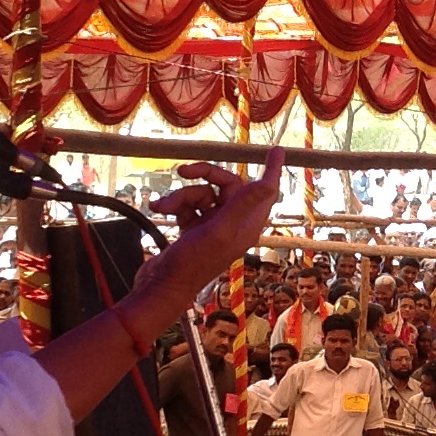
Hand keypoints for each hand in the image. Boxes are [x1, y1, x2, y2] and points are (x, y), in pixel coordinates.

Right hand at [148, 156, 285, 283]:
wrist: (161, 285)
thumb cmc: (193, 262)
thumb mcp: (220, 230)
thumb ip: (243, 204)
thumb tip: (270, 183)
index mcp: (247, 225)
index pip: (265, 192)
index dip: (271, 170)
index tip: (277, 150)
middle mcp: (233, 223)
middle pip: (226, 184)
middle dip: (203, 176)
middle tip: (182, 170)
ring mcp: (213, 225)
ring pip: (200, 194)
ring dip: (180, 197)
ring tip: (163, 207)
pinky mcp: (193, 228)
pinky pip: (186, 205)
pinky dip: (173, 205)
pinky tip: (158, 208)